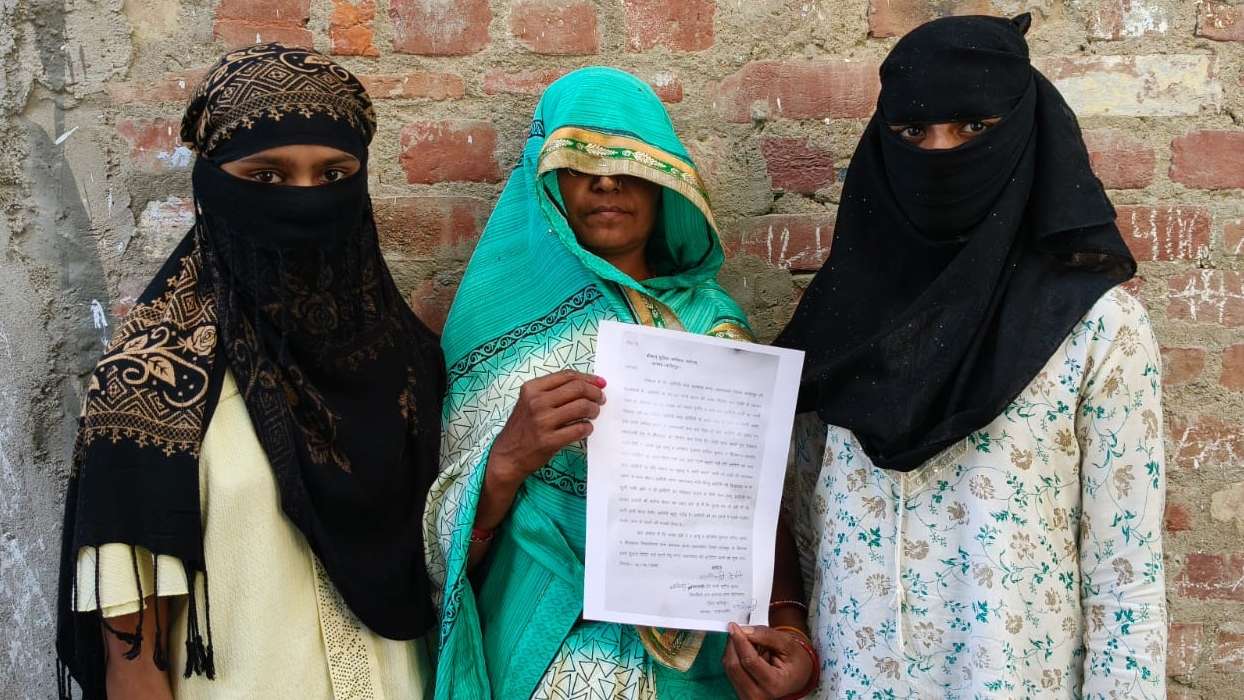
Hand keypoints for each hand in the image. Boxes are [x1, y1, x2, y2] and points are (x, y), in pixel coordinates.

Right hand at [487, 370, 605, 489]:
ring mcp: (542, 422)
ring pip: (581, 407)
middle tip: (600, 400)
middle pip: (577, 389)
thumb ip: (554, 391)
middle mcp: (536, 402)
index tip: (600, 383)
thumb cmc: (523, 427)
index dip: (588, 378)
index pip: (567, 376)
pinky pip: (579, 429)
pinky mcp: (549, 441)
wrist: (507, 455)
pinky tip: (585, 429)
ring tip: (593, 414)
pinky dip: (587, 428)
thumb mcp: (530, 402)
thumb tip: (589, 384)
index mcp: (532, 388)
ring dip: (593, 410)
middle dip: (595, 393)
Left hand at [723, 623, 815, 699]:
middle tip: (739, 630)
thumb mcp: (788, 644)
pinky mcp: (740, 692)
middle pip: (735, 665)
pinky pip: (729, 671)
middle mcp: (759, 695)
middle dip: (734, 643)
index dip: (740, 641)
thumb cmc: (794, 662)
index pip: (750, 661)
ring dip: (733, 649)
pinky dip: (733, 656)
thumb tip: (745, 631)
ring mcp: (747, 696)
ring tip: (748, 642)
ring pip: (729, 667)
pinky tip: (744, 651)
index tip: (734, 627)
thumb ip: (767, 636)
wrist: (796, 676)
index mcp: (774, 684)